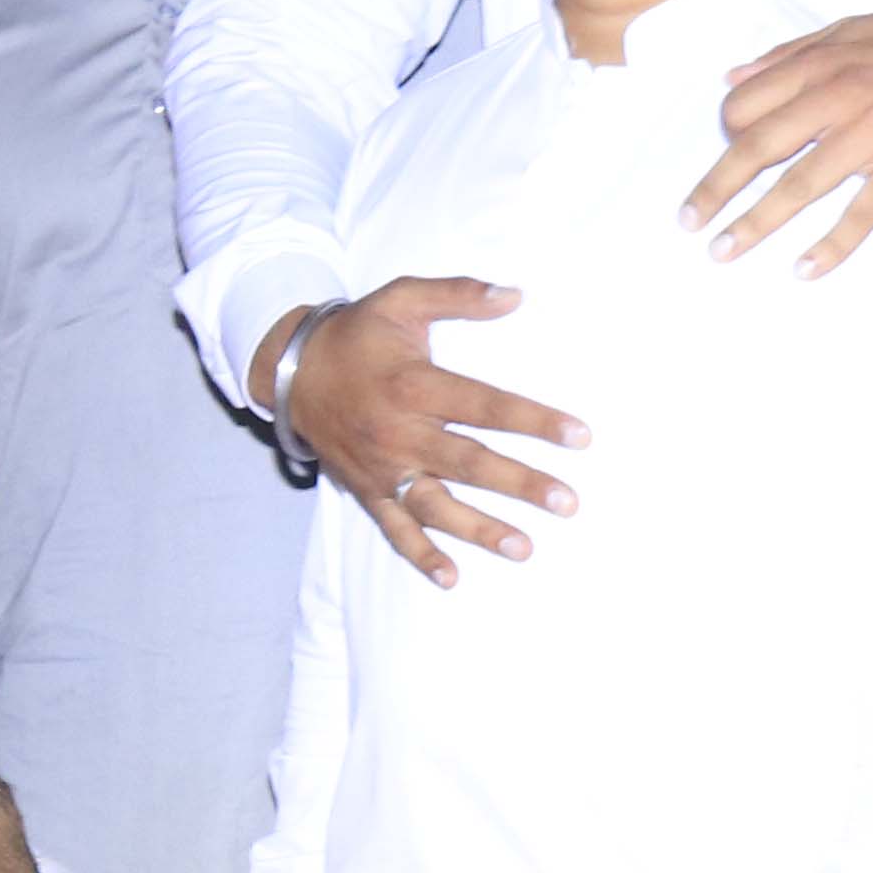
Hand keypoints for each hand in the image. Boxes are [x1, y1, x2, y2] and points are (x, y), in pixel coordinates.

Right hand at [273, 278, 583, 584]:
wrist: (292, 371)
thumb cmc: (357, 333)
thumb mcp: (401, 298)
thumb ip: (457, 294)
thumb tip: (515, 295)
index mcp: (413, 385)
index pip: (483, 406)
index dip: (533, 421)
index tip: (579, 437)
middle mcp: (398, 432)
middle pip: (468, 463)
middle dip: (520, 485)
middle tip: (567, 502)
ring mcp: (382, 467)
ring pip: (436, 505)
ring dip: (480, 529)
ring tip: (524, 547)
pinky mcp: (367, 489)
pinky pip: (394, 528)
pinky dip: (420, 555)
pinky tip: (451, 577)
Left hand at [680, 5, 872, 270]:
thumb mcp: (851, 31)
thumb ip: (789, 56)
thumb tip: (732, 78)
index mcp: (819, 66)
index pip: (746, 106)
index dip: (727, 134)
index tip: (725, 157)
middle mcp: (837, 99)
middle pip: (759, 149)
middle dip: (716, 189)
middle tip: (688, 223)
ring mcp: (872, 134)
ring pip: (800, 184)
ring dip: (757, 222)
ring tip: (723, 251)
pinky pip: (862, 211)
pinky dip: (832, 244)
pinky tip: (804, 268)